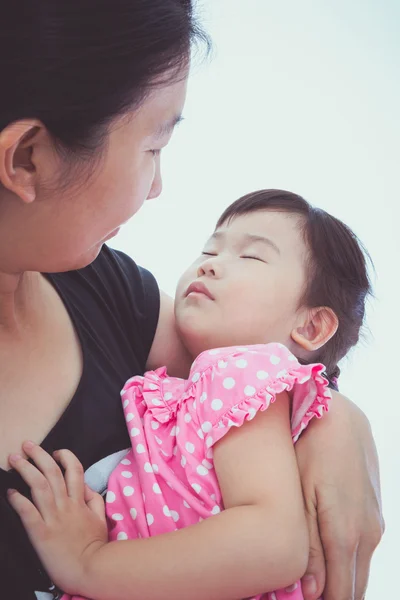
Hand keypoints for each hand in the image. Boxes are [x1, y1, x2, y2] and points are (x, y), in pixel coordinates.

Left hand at [7, 442, 107, 594]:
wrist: (90, 569)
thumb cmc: (95, 545)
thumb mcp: (100, 517)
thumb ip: (93, 498)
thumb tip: (83, 484)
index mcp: (80, 501)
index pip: (74, 469)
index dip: (64, 456)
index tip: (55, 452)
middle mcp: (66, 505)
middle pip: (52, 472)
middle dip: (39, 455)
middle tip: (27, 444)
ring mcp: (53, 518)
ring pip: (39, 486)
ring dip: (26, 470)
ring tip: (14, 459)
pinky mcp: (41, 533)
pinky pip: (28, 512)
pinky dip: (18, 500)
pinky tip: (10, 492)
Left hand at [295, 392, 383, 599]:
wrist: (340, 418)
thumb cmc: (312, 452)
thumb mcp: (301, 497)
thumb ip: (308, 546)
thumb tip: (313, 593)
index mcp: (346, 534)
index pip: (342, 593)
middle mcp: (368, 535)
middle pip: (355, 587)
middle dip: (332, 594)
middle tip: (304, 592)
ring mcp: (375, 523)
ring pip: (359, 569)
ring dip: (340, 579)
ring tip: (312, 576)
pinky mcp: (374, 513)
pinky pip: (363, 550)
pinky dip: (346, 561)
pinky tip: (326, 555)